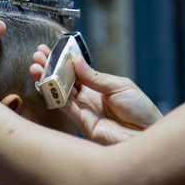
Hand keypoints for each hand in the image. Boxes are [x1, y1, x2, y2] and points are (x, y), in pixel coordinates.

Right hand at [30, 44, 162, 144]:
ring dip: (47, 80)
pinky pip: (65, 107)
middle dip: (50, 68)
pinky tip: (47, 84)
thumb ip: (95, 77)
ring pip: (60, 93)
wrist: (148, 134)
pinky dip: (55, 96)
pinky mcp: (82, 123)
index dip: (62, 61)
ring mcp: (84, 110)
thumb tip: (76, 61)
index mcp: (98, 86)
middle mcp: (88, 98)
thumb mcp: (119, 86)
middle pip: (64, 81)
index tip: (50, 50)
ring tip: (36, 68)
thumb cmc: (141, 110)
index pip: (75, 71)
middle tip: (38, 57)